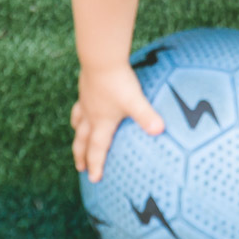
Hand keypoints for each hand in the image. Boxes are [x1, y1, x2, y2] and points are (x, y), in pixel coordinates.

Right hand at [71, 64, 163, 182]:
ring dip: (78, 134)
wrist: (101, 59)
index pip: (97, 149)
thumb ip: (147, 116)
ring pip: (78, 122)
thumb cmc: (118, 82)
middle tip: (80, 168)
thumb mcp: (135, 101)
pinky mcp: (85, 88)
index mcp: (102, 122)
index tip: (93, 179)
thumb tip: (160, 131)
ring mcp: (86, 101)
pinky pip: (80, 105)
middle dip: (81, 156)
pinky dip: (79, 113)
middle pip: (82, 140)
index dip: (95, 165)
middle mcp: (91, 115)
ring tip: (77, 138)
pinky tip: (84, 107)